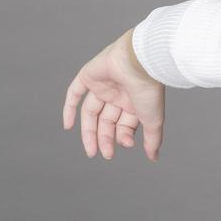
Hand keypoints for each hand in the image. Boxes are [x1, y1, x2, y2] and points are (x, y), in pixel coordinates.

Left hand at [62, 28, 164, 161]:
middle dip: (106, 138)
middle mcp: (118, 93)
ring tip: (91, 151)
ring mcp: (102, 84)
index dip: (123, 136)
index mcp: (134, 102)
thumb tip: (153, 158)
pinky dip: (69, 108)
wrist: (141, 62)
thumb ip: (153, 140)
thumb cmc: (150, 89)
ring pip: (91, 112)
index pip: (124, 124)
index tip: (126, 144)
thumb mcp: (153, 120)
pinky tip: (67, 126)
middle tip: (106, 154)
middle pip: (106, 121)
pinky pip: (75, 93)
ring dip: (89, 132)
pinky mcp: (88, 75)